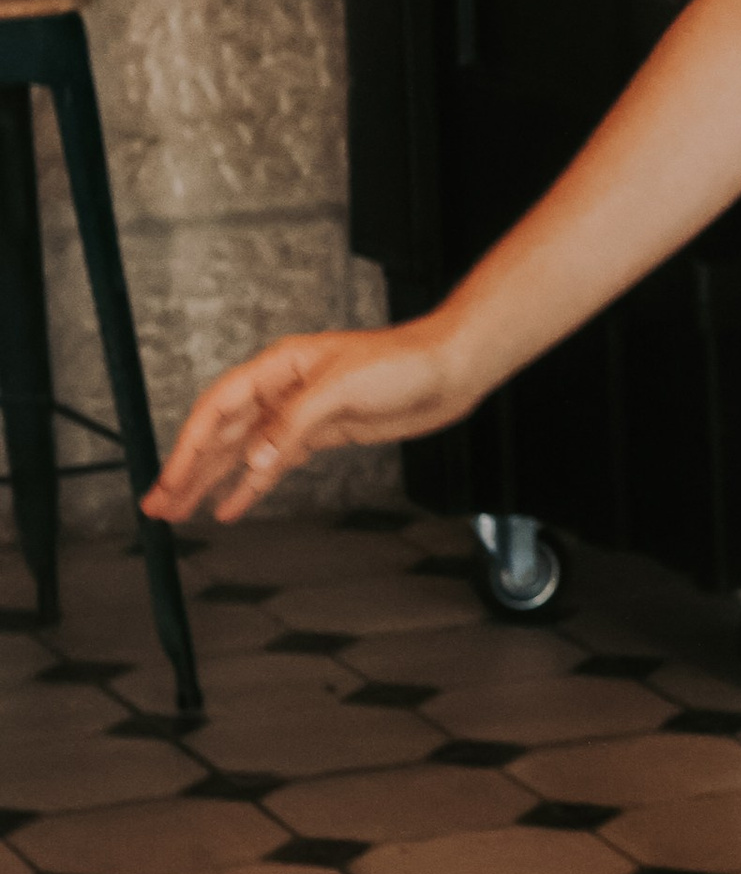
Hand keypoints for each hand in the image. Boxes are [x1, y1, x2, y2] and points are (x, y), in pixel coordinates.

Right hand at [145, 320, 471, 525]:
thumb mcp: (340, 389)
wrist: (448, 368)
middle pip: (222, 434)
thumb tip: (254, 460)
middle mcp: (282, 389)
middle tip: (159, 504)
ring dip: (211, 481)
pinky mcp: (322, 434)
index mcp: (277, 368)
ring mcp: (300, 414)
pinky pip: (274, 464)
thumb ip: (292, 425)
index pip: (217, 409)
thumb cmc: (400, 363)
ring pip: (243, 452)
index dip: (189, 447)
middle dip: (188, 470)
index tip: (169, 480)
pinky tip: (231, 505)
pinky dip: (251, 486)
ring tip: (180, 510)